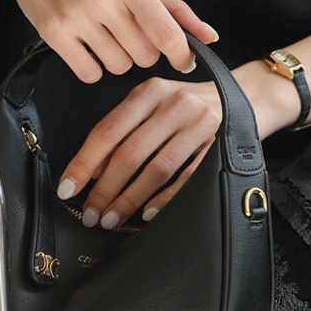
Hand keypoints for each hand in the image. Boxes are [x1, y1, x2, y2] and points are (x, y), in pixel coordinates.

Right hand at [0, 0, 217, 79]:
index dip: (181, 55)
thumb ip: (174, 8)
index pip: (166, 33)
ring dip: (117, 59)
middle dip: (143, 51)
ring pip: (118, 67)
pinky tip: (87, 47)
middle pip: (144, 56)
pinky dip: (93, 67)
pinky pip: (89, 73)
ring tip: (105, 35)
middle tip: (129, 32)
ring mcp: (75, 17)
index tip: (183, 61)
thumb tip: (210, 36)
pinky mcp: (52, 33)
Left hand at [57, 76, 223, 227]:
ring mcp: (199, 125)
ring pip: (157, 168)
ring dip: (130, 198)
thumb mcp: (152, 105)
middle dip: (105, 189)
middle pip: (130, 153)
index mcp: (149, 92)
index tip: (68, 188)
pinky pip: (188, 177)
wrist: (243, 97)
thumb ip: (122, 131)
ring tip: (112, 218)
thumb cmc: (186, 107)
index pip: (108, 130)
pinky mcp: (219, 145)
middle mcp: (174, 104)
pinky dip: (165, 198)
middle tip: (90, 213)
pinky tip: (148, 212)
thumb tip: (91, 170)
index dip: (84, 162)